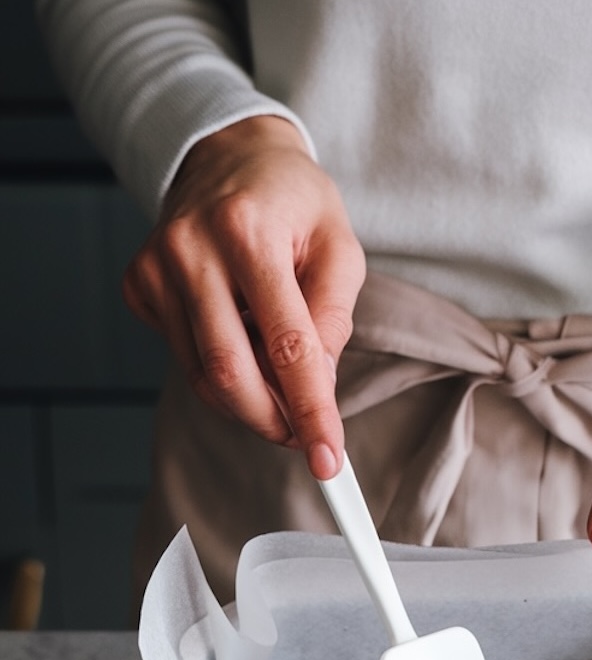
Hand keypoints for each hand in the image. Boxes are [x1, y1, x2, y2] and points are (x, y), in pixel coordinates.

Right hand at [122, 115, 365, 478]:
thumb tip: (318, 388)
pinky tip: (239, 332)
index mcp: (249, 233)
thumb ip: (332, 319)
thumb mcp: (339, 248)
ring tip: (279, 376)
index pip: (287, 347)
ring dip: (250, 398)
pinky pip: (184, 357)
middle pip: (231, 374)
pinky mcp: (139, 283)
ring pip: (204, 375)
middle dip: (273, 421)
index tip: (329, 461)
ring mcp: (156, 267)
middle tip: (303, 436)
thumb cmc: (293, 203)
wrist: (229, 153)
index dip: (311, 412)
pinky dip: (221, 368)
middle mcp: (191, 249)